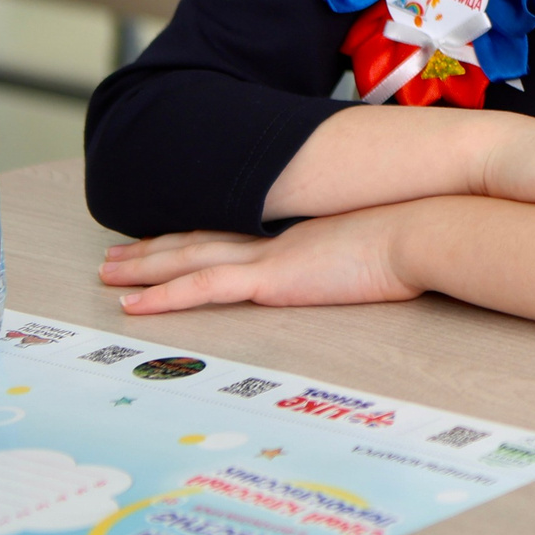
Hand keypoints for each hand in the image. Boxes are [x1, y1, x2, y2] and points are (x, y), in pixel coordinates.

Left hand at [104, 205, 427, 315]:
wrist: (425, 229)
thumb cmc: (420, 236)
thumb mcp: (386, 240)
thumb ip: (365, 247)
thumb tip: (375, 253)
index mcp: (300, 230)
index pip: (234, 231)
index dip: (196, 234)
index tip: (167, 237)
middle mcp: (276, 236)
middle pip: (200, 240)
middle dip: (154, 249)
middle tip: (116, 256)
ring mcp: (269, 255)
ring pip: (187, 259)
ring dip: (143, 267)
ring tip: (108, 275)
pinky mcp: (270, 278)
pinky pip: (201, 288)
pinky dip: (163, 296)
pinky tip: (134, 306)